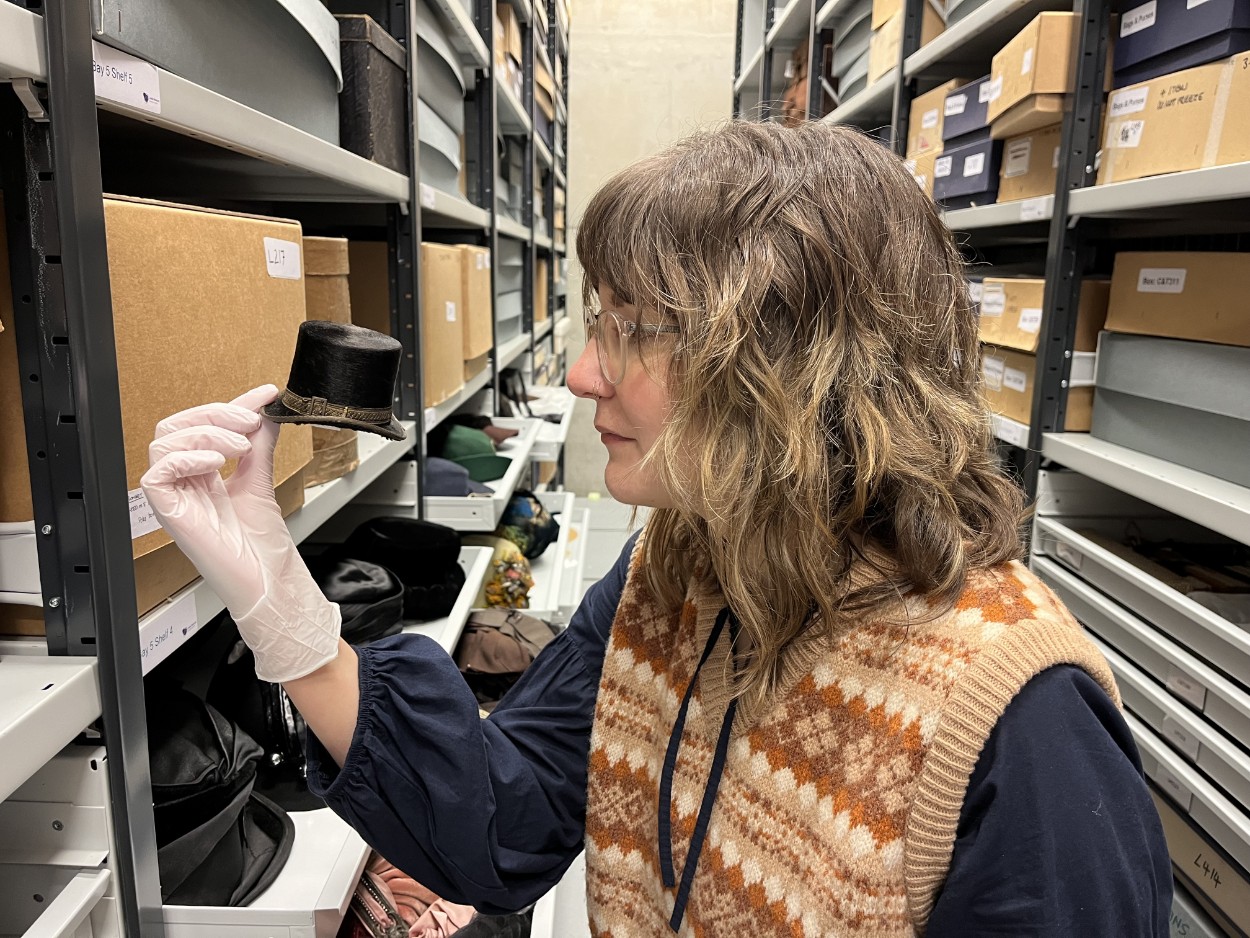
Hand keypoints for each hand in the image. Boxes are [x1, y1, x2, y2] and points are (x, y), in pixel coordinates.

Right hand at [140, 385, 340, 682]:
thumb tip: (266, 413)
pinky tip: (215, 463)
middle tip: (249, 419)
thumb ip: (259, 447)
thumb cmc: (263, 547)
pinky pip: (156, 474)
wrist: (268, 581)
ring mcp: (175, 498)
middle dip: (214, 413)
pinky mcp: (168, 513)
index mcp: (203, 474)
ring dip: (205, 432)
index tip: (265, 393)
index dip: (233, 403)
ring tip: (240, 446)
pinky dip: (185, 459)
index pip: (205, 425)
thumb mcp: (261, 482)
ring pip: (164, 442)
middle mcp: (185, 483)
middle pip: (175, 426)